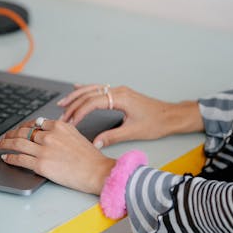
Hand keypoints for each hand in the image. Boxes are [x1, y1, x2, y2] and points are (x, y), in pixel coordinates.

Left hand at [0, 119, 115, 193]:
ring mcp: (44, 150)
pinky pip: (19, 159)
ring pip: (18, 143)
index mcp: (59, 126)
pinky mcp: (41, 164)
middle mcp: (50, 135)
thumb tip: (47, 133)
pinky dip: (10, 157)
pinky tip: (5, 157)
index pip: (35, 123)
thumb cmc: (90, 158)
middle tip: (4, 136)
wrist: (97, 171)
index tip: (19, 130)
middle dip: (11, 133)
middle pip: (23, 131)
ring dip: (5, 143)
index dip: (24, 127)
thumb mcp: (76, 136)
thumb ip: (61, 132)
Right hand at [58, 84, 202, 148]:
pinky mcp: (120, 93)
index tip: (70, 122)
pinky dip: (86, 90)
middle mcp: (118, 91)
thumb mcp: (133, 132)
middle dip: (73, 105)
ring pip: (92, 90)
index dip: (79, 112)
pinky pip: (99, 89)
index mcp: (121, 98)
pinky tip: (77, 89)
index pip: (93, 103)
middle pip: (89, 94)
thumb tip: (96, 143)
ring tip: (63, 104)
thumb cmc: (156, 123)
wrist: (171, 116)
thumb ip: (112, 136)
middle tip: (61, 116)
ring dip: (76, 96)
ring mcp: (119, 90)